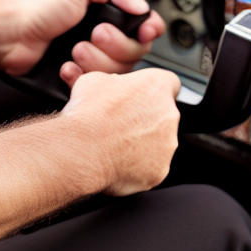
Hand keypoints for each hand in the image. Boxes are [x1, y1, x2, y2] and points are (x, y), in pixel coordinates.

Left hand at [0, 0, 165, 82]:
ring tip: (74, 49)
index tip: (142, 32)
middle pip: (135, 54)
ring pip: (117, 73)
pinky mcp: (81, 81)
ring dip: (95, 62)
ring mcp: (94, 61)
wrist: (13, 35)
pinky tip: (67, 67)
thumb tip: (144, 7)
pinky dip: (80, 78)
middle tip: (93, 34)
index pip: (145, 27)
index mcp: (111, 16)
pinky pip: (95, 89)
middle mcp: (106, 39)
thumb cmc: (41, 8)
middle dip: (114, 46)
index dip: (147, 31)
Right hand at [62, 67, 181, 194]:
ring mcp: (167, 145)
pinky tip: (118, 163)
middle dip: (147, 119)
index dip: (153, 90)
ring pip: (161, 143)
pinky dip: (138, 167)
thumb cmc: (87, 113)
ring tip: (117, 146)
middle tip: (121, 125)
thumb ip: (113, 80)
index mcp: (156, 86)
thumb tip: (112, 85)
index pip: (169, 83)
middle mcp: (169, 115)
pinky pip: (152, 167)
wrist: (81, 150)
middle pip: (165, 115)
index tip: (140, 97)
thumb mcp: (93, 80)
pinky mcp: (160, 170)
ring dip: (144, 144)